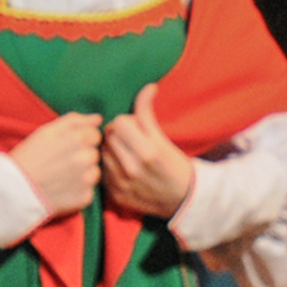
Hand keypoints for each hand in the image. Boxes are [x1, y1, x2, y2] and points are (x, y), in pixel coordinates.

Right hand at [12, 110, 101, 217]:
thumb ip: (75, 121)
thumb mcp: (47, 131)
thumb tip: (98, 119)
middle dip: (82, 156)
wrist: (15, 187)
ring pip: (94, 172)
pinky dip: (79, 190)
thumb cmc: (29, 155)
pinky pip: (89, 191)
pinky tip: (63, 189)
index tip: (65, 147)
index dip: (81, 139)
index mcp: (78, 138)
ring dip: (83, 173)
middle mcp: (86, 158)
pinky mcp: (84, 198)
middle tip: (61, 162)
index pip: (95, 135)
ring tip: (61, 176)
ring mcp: (86, 180)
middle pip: (94, 153)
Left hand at [100, 85, 196, 217]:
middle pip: (109, 136)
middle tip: (131, 140)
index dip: (127, 122)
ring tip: (126, 155)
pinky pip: (102, 172)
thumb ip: (148, 112)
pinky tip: (123, 170)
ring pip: (103, 153)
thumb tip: (148, 87)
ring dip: (111, 150)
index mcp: (147, 151)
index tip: (136, 128)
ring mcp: (122, 184)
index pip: (119, 122)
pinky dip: (110, 168)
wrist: (183, 200)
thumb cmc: (175, 165)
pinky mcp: (116, 195)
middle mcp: (132, 168)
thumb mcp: (164, 138)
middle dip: (118, 135)